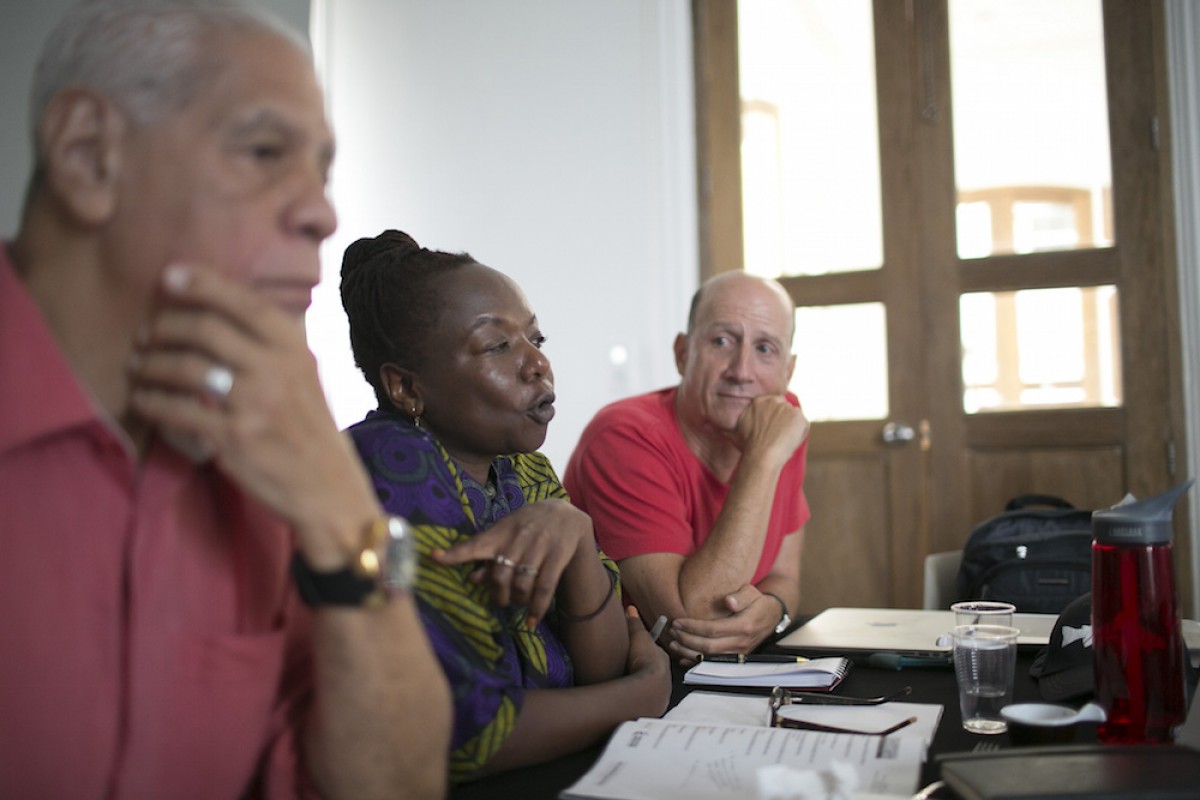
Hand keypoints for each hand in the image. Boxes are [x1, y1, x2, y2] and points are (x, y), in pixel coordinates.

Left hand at [128, 264, 378, 566]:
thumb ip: (270, 344)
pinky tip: (142, 398)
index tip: (168, 276)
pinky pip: (179, 411)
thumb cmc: (309, 427)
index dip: (202, 284)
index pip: (245, 302)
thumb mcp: (305, 375)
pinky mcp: (234, 438)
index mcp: (296, 348)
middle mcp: (277, 370)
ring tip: (137, 364)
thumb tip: (218, 308)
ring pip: (187, 368)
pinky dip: (152, 401)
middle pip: (206, 329)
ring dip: (151, 363)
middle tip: (146, 333)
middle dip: (165, 326)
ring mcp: (255, 404)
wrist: (327, 486)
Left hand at [429, 499, 592, 625]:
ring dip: (517, 600)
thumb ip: (489, 555)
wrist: (564, 513)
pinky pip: (545, 588)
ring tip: (517, 602)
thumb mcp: (505, 534)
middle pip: (500, 575)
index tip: (434, 556)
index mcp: (499, 533)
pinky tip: (531, 620)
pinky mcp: (557, 556)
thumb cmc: (526, 526)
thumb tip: (472, 578)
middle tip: (501, 601)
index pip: (473, 544)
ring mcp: (539, 547)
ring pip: (522, 584)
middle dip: (498, 594)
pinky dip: (537, 607)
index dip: (453, 553)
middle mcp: (517, 539)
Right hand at [623, 606, 671, 714]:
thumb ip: (634, 623)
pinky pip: (641, 700)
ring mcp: (658, 695)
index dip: (644, 650)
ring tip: (624, 683)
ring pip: (648, 687)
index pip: (654, 654)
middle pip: (652, 671)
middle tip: (626, 666)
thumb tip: (630, 609)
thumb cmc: (645, 661)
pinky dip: (634, 697)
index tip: (634, 649)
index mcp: (662, 660)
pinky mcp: (650, 708)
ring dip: (638, 685)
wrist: (648, 688)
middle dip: (641, 668)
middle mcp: (664, 678)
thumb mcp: (638, 636)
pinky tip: (624, 695)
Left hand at [667, 584, 777, 665]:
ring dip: (689, 653)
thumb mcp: (752, 593)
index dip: (693, 627)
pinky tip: (684, 658)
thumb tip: (729, 601)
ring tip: (673, 644)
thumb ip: (741, 596)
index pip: (713, 629)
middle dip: (687, 640)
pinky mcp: (736, 658)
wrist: (772, 616)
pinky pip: (714, 664)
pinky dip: (697, 663)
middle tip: (672, 632)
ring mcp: (739, 652)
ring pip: (710, 659)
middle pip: (708, 647)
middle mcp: (741, 642)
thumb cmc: (757, 602)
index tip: (678, 621)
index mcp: (744, 626)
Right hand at [731, 394, 808, 464]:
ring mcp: (788, 408)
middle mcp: (774, 400)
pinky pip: (803, 426)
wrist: (762, 456)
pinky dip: (799, 435)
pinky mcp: (799, 417)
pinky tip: (789, 443)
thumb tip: (709, 425)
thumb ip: (725, 426)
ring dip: (791, 428)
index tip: (770, 431)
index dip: (773, 419)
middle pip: (784, 409)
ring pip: (793, 418)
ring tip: (781, 442)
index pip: (772, 405)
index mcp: (759, 401)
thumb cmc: (747, 447)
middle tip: (777, 437)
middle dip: (783, 421)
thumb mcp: (733, 433)